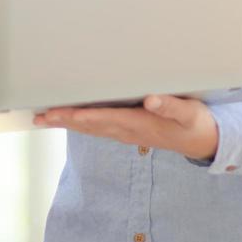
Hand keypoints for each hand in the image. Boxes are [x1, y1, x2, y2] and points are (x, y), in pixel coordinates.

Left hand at [33, 95, 218, 160]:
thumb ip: (171, 106)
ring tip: (44, 118)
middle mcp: (128, 130)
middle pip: (91, 125)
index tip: (66, 113)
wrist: (201, 141)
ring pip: (91, 128)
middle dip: (65, 120)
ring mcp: (125, 133)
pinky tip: (68, 119)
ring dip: (67, 123)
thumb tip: (152, 99)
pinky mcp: (126, 131)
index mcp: (140, 124)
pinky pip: (97, 128)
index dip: (86, 116)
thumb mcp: (189, 113)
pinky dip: (79, 123)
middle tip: (40, 116)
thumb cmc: (194, 123)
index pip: (107, 119)